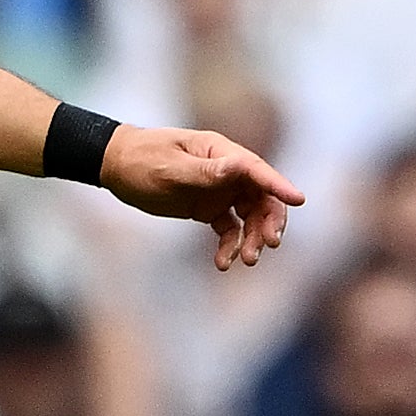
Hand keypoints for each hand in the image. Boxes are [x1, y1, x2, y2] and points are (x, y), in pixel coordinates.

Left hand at [103, 124, 304, 270]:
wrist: (116, 166)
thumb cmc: (142, 159)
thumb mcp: (171, 167)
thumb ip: (205, 171)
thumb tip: (238, 167)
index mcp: (220, 152)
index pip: (257, 170)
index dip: (279, 185)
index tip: (299, 200)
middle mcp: (227, 171)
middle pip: (262, 197)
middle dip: (269, 221)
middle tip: (268, 244)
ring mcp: (220, 190)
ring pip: (249, 217)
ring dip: (252, 238)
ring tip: (246, 260)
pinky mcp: (209, 208)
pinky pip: (229, 229)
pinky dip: (230, 246)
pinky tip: (222, 262)